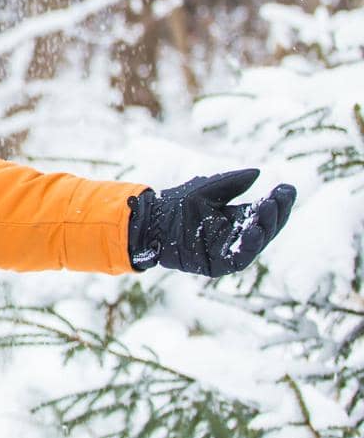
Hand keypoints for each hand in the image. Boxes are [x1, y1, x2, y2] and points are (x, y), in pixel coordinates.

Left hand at [128, 169, 295, 276]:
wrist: (149, 219)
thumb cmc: (176, 203)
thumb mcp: (208, 189)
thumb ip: (232, 183)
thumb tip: (258, 173)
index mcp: (236, 218)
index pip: (263, 211)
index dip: (277, 201)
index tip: (287, 188)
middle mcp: (235, 235)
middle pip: (265, 228)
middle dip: (275, 213)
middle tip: (280, 198)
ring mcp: (227, 250)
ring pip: (255, 244)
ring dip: (265, 228)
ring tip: (269, 210)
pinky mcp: (216, 264)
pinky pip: (238, 259)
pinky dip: (248, 248)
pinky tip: (253, 232)